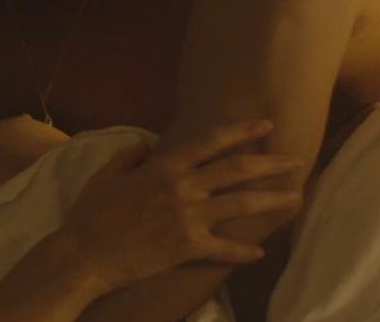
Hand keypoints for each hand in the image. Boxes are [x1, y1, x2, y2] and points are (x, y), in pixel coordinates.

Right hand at [55, 119, 305, 297]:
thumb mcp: (106, 174)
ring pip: (241, 203)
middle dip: (271, 163)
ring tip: (296, 198)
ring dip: (273, 200)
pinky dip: (244, 250)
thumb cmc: (90, 215)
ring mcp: (188, 217)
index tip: (266, 124)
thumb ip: (130, 155)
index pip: (213, 141)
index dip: (243, 130)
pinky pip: (225, 248)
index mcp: (165, 166)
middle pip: (238, 169)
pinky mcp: (188, 247)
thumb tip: (147, 144)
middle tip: (296, 161)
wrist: (82, 255)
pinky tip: (260, 252)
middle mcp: (182, 187)